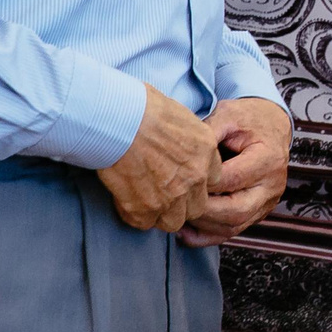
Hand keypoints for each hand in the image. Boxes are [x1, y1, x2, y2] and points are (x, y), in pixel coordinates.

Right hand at [99, 85, 222, 232]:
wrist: (119, 119)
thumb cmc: (144, 108)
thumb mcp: (183, 118)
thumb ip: (191, 142)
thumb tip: (183, 149)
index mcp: (206, 153)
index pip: (213, 181)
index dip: (196, 182)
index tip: (181, 179)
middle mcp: (195, 177)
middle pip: (197, 207)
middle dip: (182, 204)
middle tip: (163, 193)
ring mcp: (171, 196)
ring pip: (173, 221)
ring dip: (160, 214)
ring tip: (144, 200)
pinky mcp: (144, 208)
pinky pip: (144, 223)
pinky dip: (135, 215)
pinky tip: (127, 201)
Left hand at [178, 96, 291, 246]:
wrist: (271, 125)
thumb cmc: (247, 119)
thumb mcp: (227, 116)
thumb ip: (206, 134)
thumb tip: (177, 153)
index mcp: (268, 159)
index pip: (231, 179)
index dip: (202, 184)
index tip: (175, 180)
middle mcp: (272, 185)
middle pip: (236, 210)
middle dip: (202, 211)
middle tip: (174, 204)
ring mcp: (267, 202)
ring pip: (234, 226)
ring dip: (203, 226)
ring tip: (175, 216)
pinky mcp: (259, 211)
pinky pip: (233, 231)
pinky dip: (208, 235)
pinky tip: (185, 232)